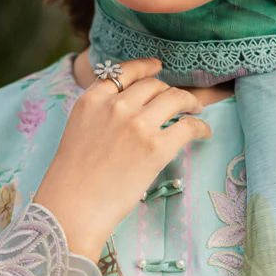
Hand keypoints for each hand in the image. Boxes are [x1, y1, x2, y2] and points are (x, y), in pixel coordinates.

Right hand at [32, 56, 212, 261]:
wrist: (72, 208)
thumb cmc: (71, 181)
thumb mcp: (78, 132)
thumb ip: (99, 115)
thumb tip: (129, 112)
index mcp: (92, 100)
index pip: (124, 72)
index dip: (145, 67)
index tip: (157, 66)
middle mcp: (116, 105)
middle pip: (153, 85)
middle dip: (168, 90)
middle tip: (178, 101)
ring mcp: (137, 124)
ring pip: (174, 98)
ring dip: (189, 102)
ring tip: (196, 110)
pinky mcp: (156, 147)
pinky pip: (188, 126)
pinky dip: (200, 127)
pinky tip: (203, 132)